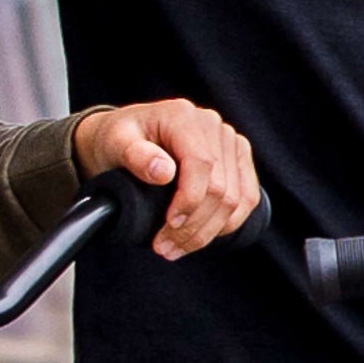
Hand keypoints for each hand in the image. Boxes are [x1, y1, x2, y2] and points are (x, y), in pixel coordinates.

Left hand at [73, 99, 258, 259]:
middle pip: (220, 187)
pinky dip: (229, 223)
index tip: (168, 226)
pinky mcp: (238, 157)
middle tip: (164, 248)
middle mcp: (211, 123)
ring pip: (236, 198)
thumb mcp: (115, 143)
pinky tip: (205, 236)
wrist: (127, 136)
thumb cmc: (118, 139)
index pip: (201, 164)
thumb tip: (164, 172)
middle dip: (194, 227)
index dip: (189, 201)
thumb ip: (135, 155)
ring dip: (209, 232)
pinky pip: (247, 197)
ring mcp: (228, 140)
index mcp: (183, 116)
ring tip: (178, 248)